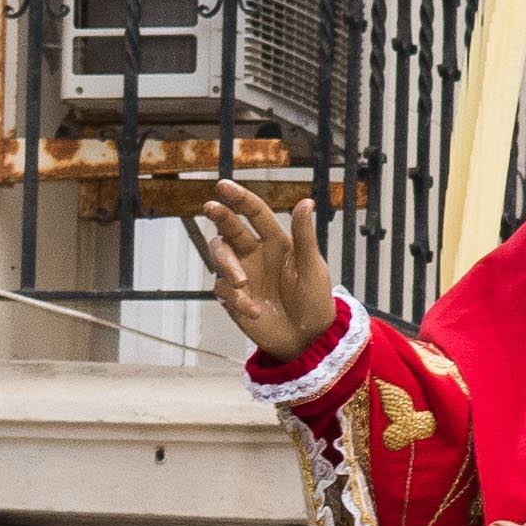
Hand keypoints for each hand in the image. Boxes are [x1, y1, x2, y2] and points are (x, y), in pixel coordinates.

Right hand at [190, 178, 336, 357]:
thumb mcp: (312, 267)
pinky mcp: (234, 298)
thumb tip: (306, 201)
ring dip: (227, 265)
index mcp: (276, 242)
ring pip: (219, 256)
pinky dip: (237, 299)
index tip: (223, 186)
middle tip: (211, 207)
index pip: (254, 213)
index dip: (239, 198)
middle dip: (220, 216)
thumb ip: (305, 235)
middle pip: (230, 229)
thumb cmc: (315, 301)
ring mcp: (242, 276)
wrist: (308, 340)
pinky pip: (224, 290)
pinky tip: (255, 312)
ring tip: (242, 283)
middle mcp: (255, 254)